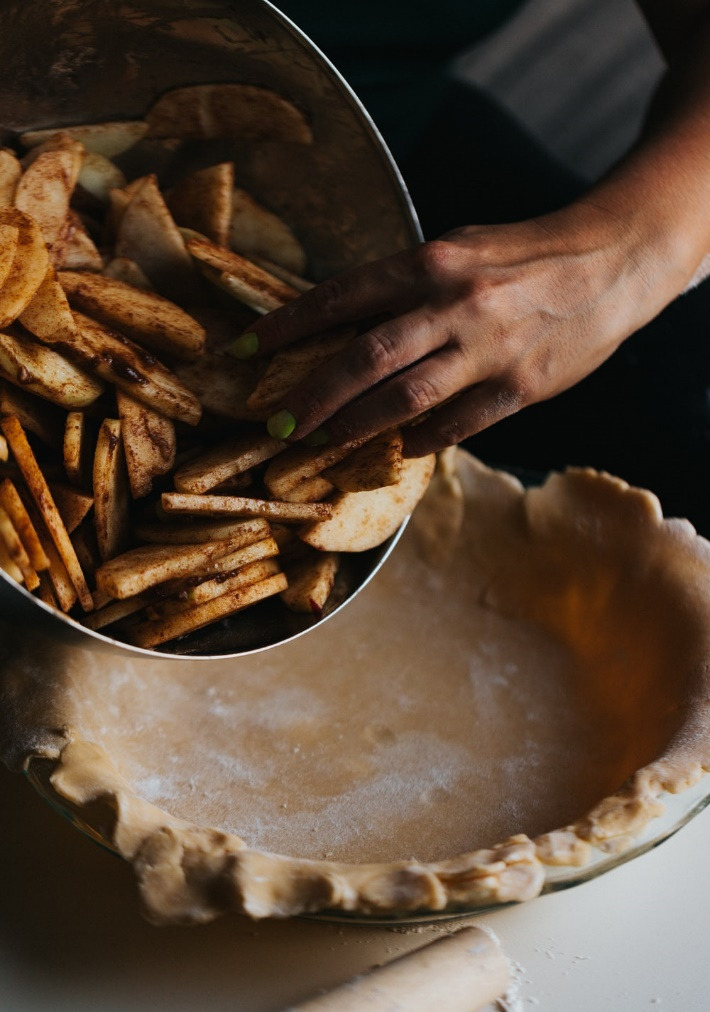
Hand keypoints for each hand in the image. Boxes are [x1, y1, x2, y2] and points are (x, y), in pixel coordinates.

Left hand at [243, 201, 689, 455]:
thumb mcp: (459, 249)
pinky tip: (398, 449)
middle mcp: (456, 305)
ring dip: (356, 427)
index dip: (284, 327)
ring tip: (322, 443)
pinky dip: (422, 441)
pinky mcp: (521, 388)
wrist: (612, 262)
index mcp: (432, 262)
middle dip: (313, 396)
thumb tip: (344, 324)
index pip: (341, 297)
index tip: (241, 350)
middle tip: (278, 426)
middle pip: (366, 359)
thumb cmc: (523, 254)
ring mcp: (490, 351)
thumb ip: (405, 287)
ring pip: (406, 401)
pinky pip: (458, 425)